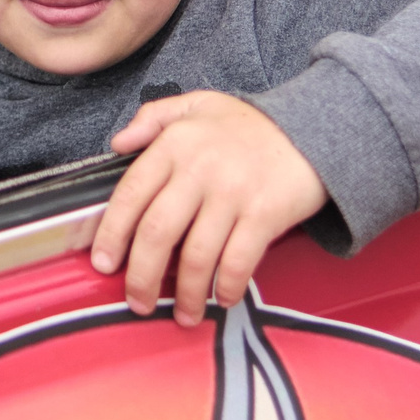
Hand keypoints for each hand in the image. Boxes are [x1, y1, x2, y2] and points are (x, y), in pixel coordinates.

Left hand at [89, 92, 328, 325]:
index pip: (130, 193)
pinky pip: (237, 262)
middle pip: (157, 233)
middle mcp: (199, 169)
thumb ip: (153, 117)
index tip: (104, 263)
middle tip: (138, 302)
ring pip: (196, 257)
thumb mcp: (197, 105)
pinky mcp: (264, 215)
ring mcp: (233, 194)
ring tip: (183, 314)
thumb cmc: (251, 124)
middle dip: (142, 277)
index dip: (112, 234)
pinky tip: (223, 298)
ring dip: (187, 294)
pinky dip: (227, 287)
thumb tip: (117, 143)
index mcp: (175, 144)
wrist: (314, 128)